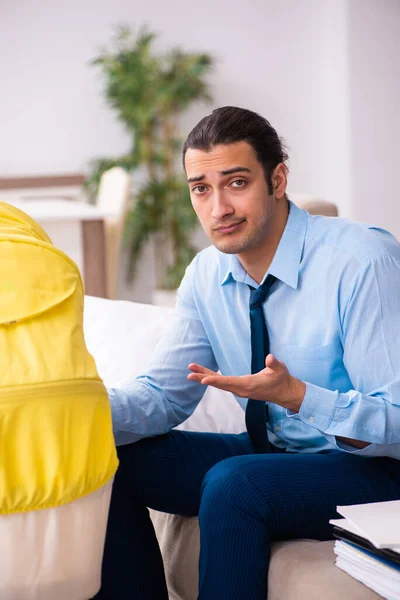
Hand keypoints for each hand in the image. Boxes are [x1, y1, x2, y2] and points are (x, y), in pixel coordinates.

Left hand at [188, 354, 305, 412]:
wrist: (284, 392)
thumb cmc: (282, 379)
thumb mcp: (280, 370)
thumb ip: (274, 364)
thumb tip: (270, 357)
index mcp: (249, 385)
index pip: (229, 382)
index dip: (215, 380)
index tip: (203, 380)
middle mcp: (241, 389)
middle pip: (219, 384)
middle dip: (203, 378)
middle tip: (189, 373)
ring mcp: (239, 390)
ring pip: (219, 383)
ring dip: (205, 377)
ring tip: (191, 371)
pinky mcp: (239, 388)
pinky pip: (223, 383)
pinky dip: (212, 378)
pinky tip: (203, 374)